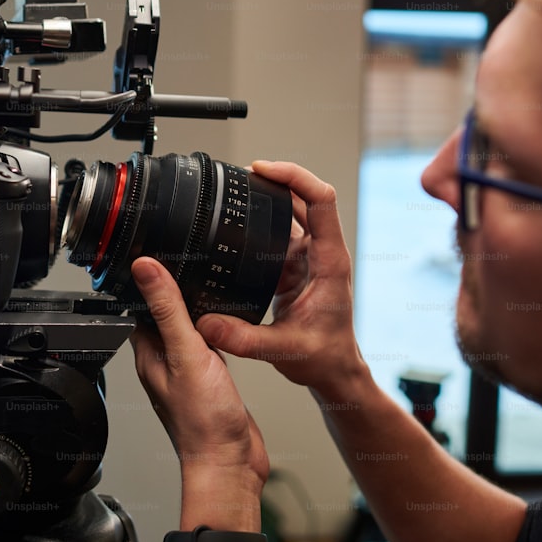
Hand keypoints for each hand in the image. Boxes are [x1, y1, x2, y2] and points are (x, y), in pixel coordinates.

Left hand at [130, 257, 267, 530]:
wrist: (230, 464)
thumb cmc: (204, 423)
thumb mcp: (186, 353)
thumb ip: (169, 309)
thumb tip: (145, 268)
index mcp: (149, 354)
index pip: (140, 307)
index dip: (146, 280)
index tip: (153, 252)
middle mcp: (165, 362)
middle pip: (164, 316)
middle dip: (173, 290)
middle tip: (183, 260)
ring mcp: (188, 372)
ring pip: (187, 330)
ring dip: (194, 309)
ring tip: (205, 282)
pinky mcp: (211, 380)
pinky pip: (209, 346)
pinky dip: (214, 329)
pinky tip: (225, 323)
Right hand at [195, 160, 364, 393]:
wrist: (333, 371)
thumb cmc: (323, 358)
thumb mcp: (282, 350)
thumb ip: (243, 339)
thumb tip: (207, 323)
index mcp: (329, 262)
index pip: (322, 201)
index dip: (296, 178)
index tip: (265, 170)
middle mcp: (321, 254)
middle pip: (306, 198)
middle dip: (277, 179)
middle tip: (245, 173)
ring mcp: (308, 258)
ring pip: (292, 213)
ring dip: (270, 198)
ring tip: (239, 187)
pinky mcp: (294, 267)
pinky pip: (279, 233)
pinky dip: (261, 222)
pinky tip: (241, 220)